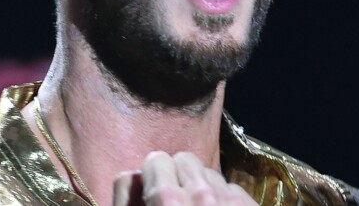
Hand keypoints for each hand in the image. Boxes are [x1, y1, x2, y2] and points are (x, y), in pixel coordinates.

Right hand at [113, 151, 256, 204]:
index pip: (153, 160)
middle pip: (181, 158)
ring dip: (199, 186)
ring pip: (207, 171)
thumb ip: (128, 199)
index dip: (146, 179)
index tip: (147, 194)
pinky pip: (231, 187)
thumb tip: (132, 175)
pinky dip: (223, 200)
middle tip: (172, 203)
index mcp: (166, 201)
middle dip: (174, 176)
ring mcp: (230, 200)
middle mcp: (200, 195)